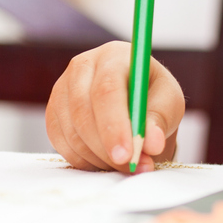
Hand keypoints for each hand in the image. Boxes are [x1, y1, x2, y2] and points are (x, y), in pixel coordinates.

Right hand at [46, 41, 184, 172]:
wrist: (137, 100)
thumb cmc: (155, 97)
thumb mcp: (168, 103)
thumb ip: (159, 121)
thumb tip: (151, 145)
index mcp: (115, 55)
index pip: (107, 89)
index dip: (115, 124)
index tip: (128, 153)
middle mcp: (83, 66)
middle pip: (83, 110)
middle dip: (106, 146)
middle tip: (130, 166)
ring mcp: (62, 89)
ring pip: (72, 131)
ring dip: (99, 155)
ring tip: (127, 163)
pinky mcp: (54, 112)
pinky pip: (62, 143)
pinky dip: (85, 159)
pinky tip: (107, 160)